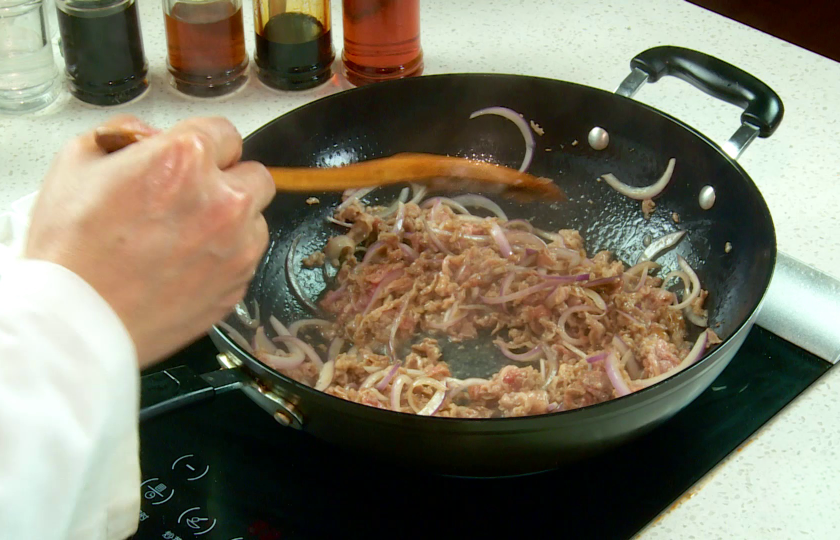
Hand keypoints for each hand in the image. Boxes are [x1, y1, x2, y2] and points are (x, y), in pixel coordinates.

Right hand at [25, 115, 274, 367]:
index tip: (191, 160)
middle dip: (228, 182)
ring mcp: (237, 247)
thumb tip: (151, 136)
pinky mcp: (238, 284)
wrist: (78, 322)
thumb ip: (125, 136)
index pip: (225, 132)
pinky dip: (226, 258)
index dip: (203, 145)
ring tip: (183, 239)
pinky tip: (185, 267)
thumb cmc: (72, 248)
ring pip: (255, 220)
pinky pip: (246, 258)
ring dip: (231, 223)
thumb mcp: (78, 164)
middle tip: (191, 199)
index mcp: (185, 160)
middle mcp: (223, 201)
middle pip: (255, 176)